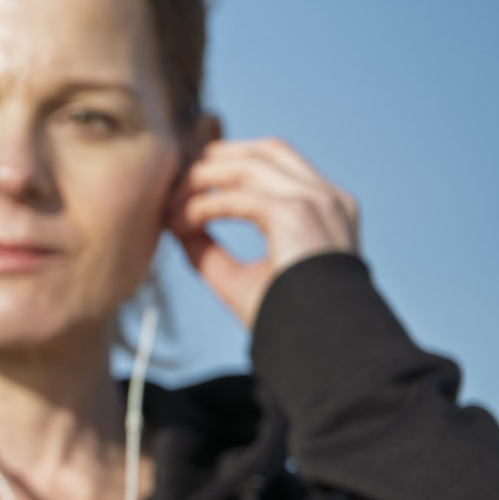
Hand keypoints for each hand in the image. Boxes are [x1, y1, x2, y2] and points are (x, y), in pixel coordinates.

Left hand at [166, 136, 360, 328]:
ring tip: (172, 206)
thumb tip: (176, 225)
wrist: (324, 348)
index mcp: (325, 207)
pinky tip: (182, 224)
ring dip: (202, 180)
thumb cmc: (289, 321)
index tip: (187, 189)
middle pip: (260, 151)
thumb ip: (208, 249)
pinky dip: (203, 207)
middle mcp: (326, 197)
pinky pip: (237, 198)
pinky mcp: (297, 216)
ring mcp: (316, 202)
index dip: (226, 166)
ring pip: (246, 165)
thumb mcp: (240, 277)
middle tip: (173, 189)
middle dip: (211, 163)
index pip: (273, 162)